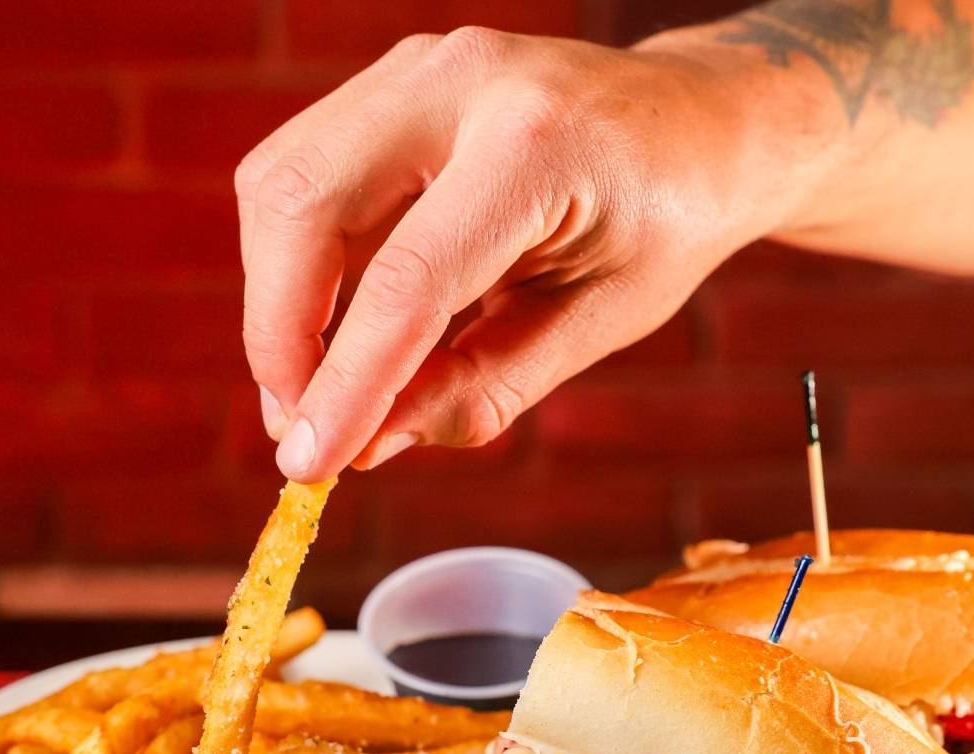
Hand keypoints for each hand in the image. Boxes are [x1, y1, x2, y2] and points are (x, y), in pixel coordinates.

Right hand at [235, 27, 802, 479]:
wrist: (697, 123)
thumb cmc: (663, 226)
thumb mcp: (594, 324)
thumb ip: (481, 386)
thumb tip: (368, 443)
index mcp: (537, 145)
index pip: (408, 282)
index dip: (346, 385)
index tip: (310, 465)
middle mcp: (461, 80)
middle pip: (301, 203)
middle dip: (278, 334)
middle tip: (300, 430)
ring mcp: (417, 67)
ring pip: (280, 182)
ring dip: (277, 301)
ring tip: (314, 391)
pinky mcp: (391, 83)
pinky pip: (303, 173)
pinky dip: (297, 264)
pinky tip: (331, 330)